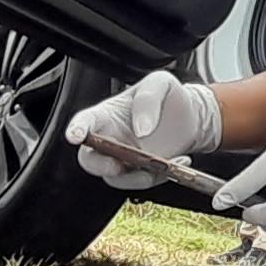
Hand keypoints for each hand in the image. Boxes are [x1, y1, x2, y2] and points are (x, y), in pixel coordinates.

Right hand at [64, 71, 221, 188]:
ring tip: (166, 162)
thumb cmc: (168, 96)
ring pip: (116, 177)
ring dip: (138, 176)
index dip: (76, 130)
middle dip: (99, 165)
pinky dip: (160, 176)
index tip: (74, 136)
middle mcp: (110, 139)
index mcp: (107, 114)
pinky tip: (179, 161)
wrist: (191, 116)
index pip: (85, 122)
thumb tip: (142, 129)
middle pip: (90, 158)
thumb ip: (148, 99)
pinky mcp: (142, 172)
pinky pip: (143, 181)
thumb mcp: (161, 83)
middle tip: (117, 164)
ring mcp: (125, 159)